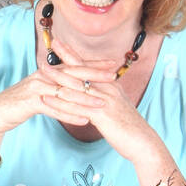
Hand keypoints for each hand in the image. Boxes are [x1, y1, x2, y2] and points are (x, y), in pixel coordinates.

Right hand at [0, 57, 112, 145]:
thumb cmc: (21, 102)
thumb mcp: (41, 90)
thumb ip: (57, 85)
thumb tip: (74, 84)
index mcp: (48, 71)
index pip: (74, 65)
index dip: (94, 64)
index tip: (113, 64)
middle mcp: (43, 76)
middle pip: (72, 74)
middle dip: (94, 76)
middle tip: (114, 76)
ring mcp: (37, 88)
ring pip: (65, 93)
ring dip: (85, 99)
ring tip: (103, 103)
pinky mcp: (31, 103)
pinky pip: (54, 109)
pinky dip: (70, 115)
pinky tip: (84, 120)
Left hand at [43, 36, 180, 185]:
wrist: (143, 142)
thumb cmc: (130, 128)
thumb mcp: (117, 109)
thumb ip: (104, 100)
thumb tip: (93, 97)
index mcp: (111, 86)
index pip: (90, 66)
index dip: (75, 54)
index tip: (62, 43)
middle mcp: (108, 89)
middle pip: (83, 69)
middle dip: (66, 56)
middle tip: (52, 43)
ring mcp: (104, 100)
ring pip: (77, 85)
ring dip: (58, 76)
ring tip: (42, 69)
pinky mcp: (100, 115)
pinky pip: (75, 106)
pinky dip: (59, 101)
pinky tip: (46, 98)